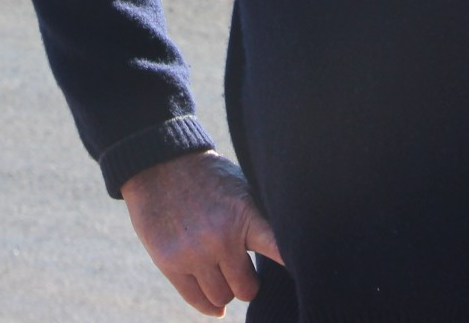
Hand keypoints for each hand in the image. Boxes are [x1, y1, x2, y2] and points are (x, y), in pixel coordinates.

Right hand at [122, 150, 282, 316]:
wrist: (161, 164)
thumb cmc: (209, 179)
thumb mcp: (241, 190)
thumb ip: (256, 222)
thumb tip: (285, 255)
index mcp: (245, 216)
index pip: (277, 249)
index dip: (294, 263)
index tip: (307, 273)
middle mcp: (220, 238)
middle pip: (246, 289)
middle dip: (247, 284)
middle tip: (244, 271)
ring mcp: (193, 253)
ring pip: (220, 298)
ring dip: (224, 290)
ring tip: (223, 274)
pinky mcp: (169, 262)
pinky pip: (196, 300)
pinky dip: (208, 305)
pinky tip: (216, 303)